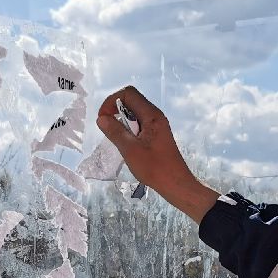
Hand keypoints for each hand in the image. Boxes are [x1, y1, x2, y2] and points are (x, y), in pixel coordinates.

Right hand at [95, 87, 218, 222]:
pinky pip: (140, 123)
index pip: (129, 93)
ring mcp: (158, 125)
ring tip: (115, 136)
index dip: (112, 101)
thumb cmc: (154, 168)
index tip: (103, 118)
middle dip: (115, 109)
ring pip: (135, 112)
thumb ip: (115, 131)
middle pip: (132, 100)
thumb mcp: (130, 149)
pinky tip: (126, 142)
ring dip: (122, 120)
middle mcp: (156, 116)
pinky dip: (129, 128)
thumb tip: (102, 118)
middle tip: (107, 126)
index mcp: (152, 115)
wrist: (176, 184)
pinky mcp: (157, 134)